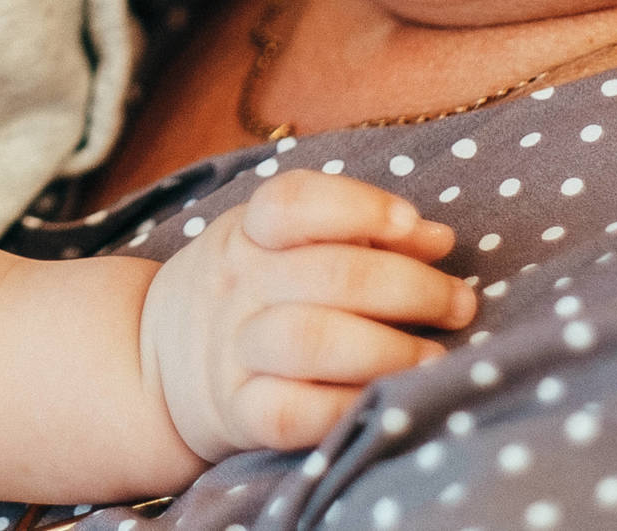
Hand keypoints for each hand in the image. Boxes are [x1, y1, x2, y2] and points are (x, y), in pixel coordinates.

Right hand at [142, 169, 474, 460]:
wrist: (157, 363)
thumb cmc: (250, 293)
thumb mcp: (283, 246)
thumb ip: (360, 234)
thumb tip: (437, 238)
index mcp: (249, 233)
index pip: (292, 202)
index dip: (359, 207)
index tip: (413, 226)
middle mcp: (238, 285)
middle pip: (326, 275)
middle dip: (410, 288)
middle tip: (459, 304)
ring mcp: (234, 349)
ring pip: (310, 340)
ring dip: (387, 348)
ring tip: (435, 357)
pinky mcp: (237, 413)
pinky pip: (290, 413)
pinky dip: (345, 406)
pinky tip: (385, 402)